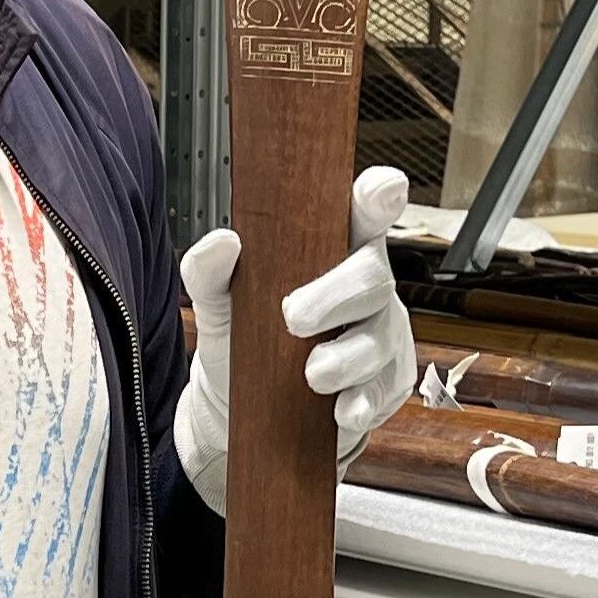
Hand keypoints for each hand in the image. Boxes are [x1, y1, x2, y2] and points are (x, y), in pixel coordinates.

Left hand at [176, 165, 417, 514]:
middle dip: (337, 296)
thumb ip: (210, 271)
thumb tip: (221, 244)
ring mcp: (382, 335)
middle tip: (293, 317)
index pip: (364, 215)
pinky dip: (364, 401)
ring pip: (382, 339)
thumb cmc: (241, 338)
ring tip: (313, 374)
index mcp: (334, 250)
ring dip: (349, 357)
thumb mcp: (218, 303)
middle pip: (373, 278)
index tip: (383, 186)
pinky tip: (342, 411)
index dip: (379, 197)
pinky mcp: (386, 383)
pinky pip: (386, 390)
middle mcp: (367, 287)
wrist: (236, 408)